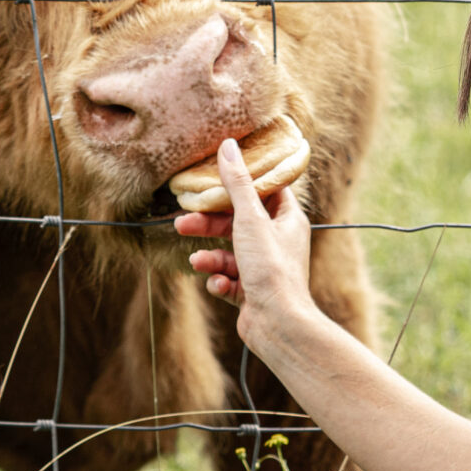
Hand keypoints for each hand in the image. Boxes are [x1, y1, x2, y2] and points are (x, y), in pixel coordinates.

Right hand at [172, 139, 315, 329]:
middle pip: (238, 223)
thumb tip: (229, 146)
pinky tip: (217, 284)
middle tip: (183, 221)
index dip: (241, 182)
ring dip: (209, 255)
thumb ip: (237, 184)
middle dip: (209, 223)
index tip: (215, 175)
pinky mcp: (251, 292)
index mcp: (287, 220)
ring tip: (194, 260)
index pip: (265, 191)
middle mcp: (278, 242)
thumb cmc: (272, 269)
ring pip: (229, 253)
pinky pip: (228, 279)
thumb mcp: (250, 220)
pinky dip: (218, 280)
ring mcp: (264, 268)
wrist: (278, 325)